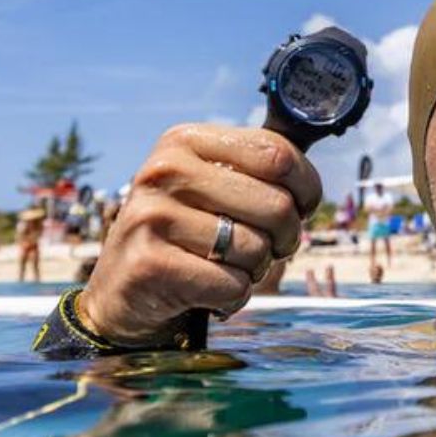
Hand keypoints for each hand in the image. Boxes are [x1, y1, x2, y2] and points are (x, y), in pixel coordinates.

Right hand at [79, 124, 320, 345]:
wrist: (123, 290)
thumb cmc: (187, 233)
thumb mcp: (214, 186)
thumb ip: (259, 170)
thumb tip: (312, 173)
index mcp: (185, 140)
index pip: (278, 153)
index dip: (307, 188)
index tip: (302, 207)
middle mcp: (164, 171)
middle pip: (277, 205)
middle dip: (286, 237)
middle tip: (267, 247)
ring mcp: (152, 216)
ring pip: (256, 249)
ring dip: (255, 269)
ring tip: (225, 267)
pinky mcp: (150, 264)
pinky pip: (232, 285)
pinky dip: (233, 296)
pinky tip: (207, 291)